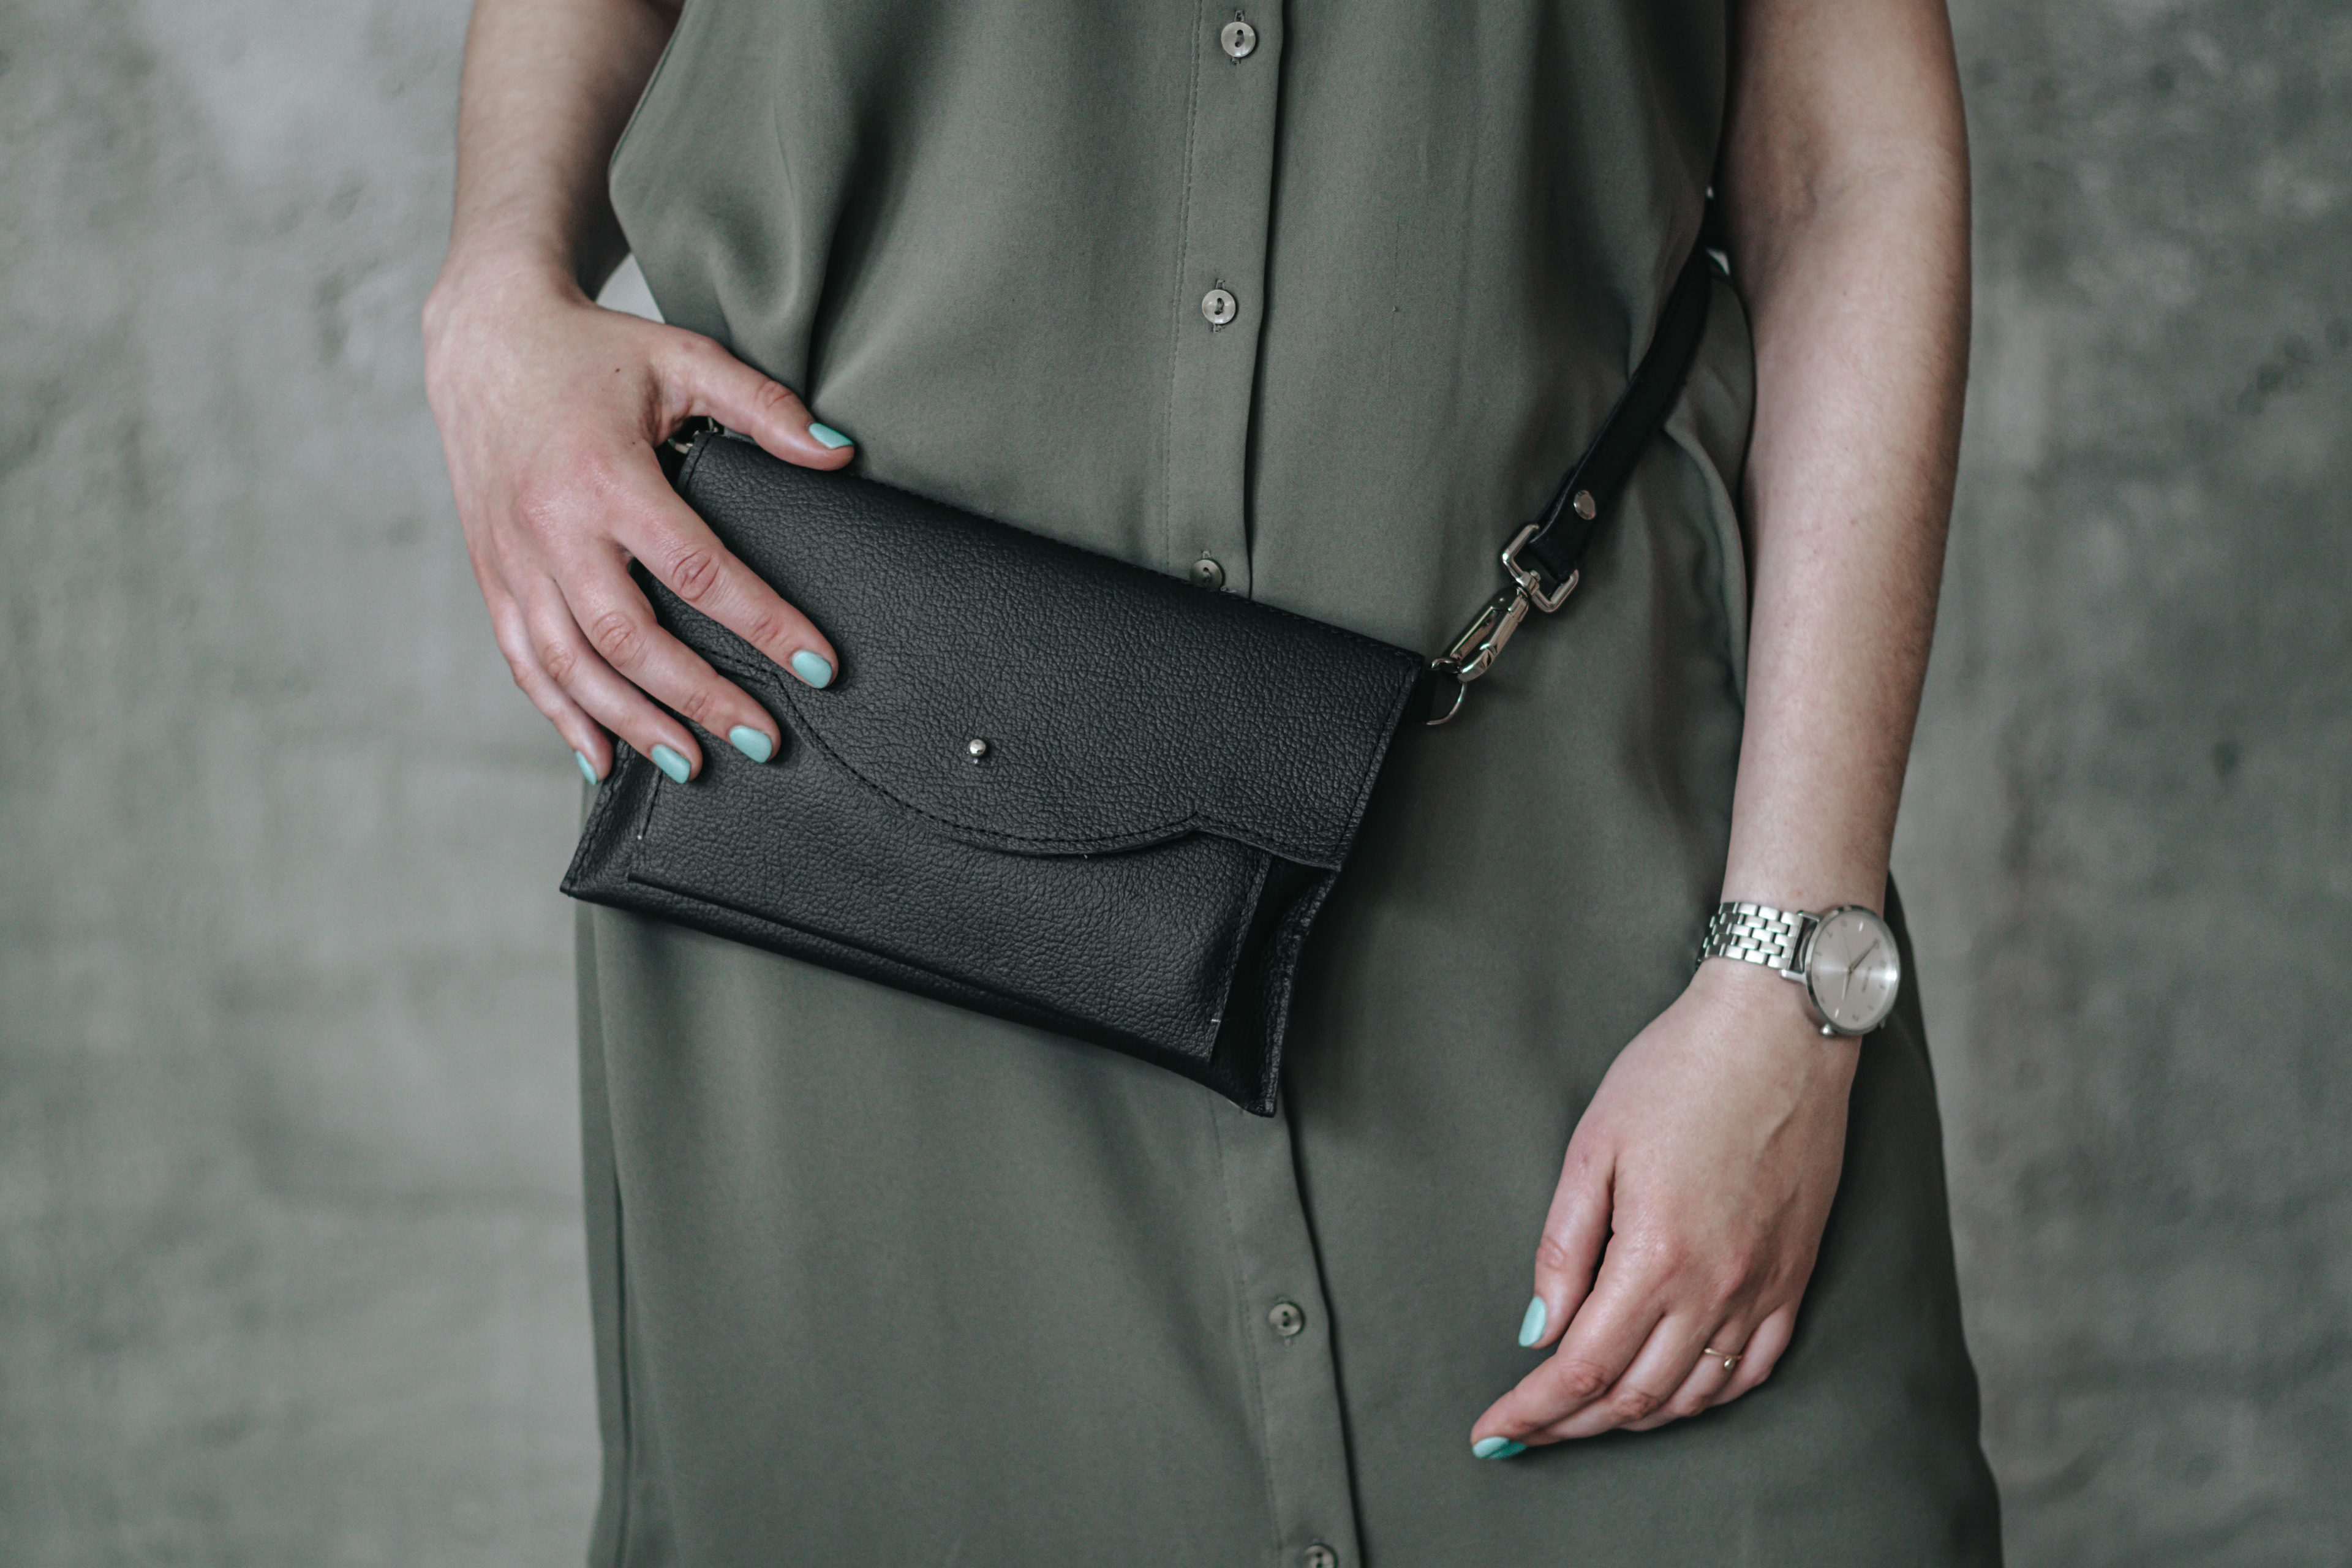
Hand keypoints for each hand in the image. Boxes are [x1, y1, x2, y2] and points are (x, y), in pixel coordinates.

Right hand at [423, 258, 852, 780]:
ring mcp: (514, 558)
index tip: (818, 667)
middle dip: (699, 697)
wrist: (483, 338)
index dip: (762, 623)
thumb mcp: (685, 358)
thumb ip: (764, 408)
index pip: (698, 569)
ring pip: (570, 664)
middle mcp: (552, 527)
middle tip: (763, 740)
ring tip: (694, 765)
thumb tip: (838, 455)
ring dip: (633, 723)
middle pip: (628, 637)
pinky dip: (562, 715)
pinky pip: (523, 660)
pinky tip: (603, 757)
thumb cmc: (594, 353)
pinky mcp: (493, 575)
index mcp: (606, 475)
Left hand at [1469, 958, 1856, 1453]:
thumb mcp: (1593, 1146)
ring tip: (1583, 1416)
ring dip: (1632, 1418)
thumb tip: (1537, 1331)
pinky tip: (1673, 1396)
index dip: (1531, 1411)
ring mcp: (1763, 1287)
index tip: (1491, 1432)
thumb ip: (1563, 1248)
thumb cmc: (1678, 1071)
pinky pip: (1753, 1369)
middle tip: (1525, 1431)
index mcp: (1655, 1254)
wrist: (1780, 1030)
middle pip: (1632, 1395)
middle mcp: (1715, 1286)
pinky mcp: (1795, 1275)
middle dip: (1569, 1424)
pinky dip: (1704, 1397)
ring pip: (1691, 1394)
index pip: (1581, 1368)